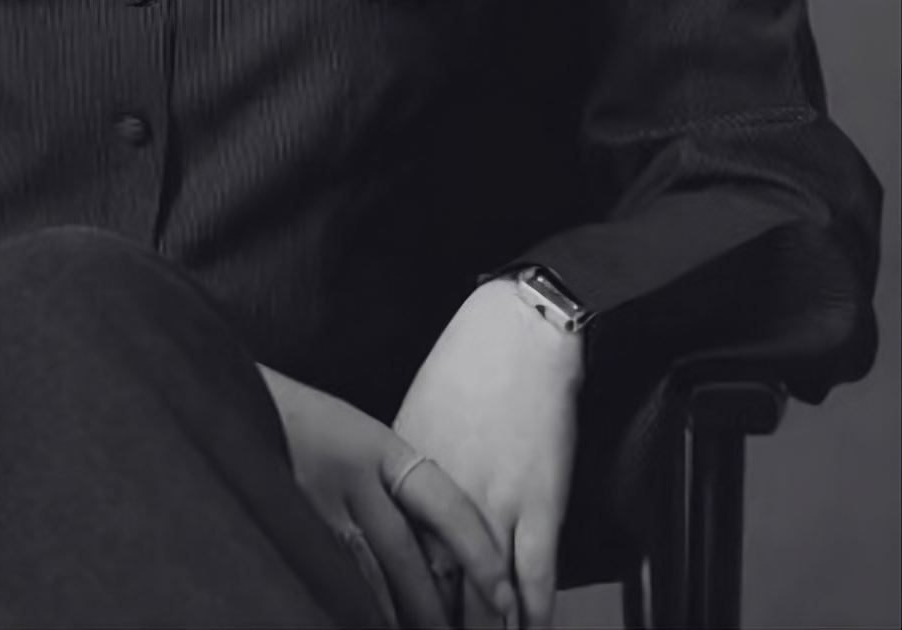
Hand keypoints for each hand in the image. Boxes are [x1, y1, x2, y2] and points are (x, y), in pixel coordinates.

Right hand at [258, 363, 520, 627]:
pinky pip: (332, 583)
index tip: (508, 597)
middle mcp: (350, 478)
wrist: (230, 400)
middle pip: (408, 559)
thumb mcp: (358, 439)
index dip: (480, 555)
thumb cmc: (305, 424)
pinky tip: (363, 620)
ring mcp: (313, 509)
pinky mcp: (287, 530)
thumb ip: (396, 487)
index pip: (446, 506)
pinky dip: (356, 608)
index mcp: (378, 446)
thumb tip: (444, 552)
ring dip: (399, 619)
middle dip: (438, 611)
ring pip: (370, 583)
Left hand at [393, 280, 582, 627]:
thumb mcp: (413, 416)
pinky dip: (533, 616)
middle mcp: (443, 500)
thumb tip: (395, 508)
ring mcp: (493, 507)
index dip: (394, 600)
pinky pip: (536, 579)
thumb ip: (404, 471)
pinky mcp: (540, 505)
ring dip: (483, 628)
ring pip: (483, 596)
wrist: (517, 332)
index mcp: (406, 479)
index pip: (392, 560)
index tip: (394, 620)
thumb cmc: (466, 365)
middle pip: (433, 590)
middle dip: (432, 625)